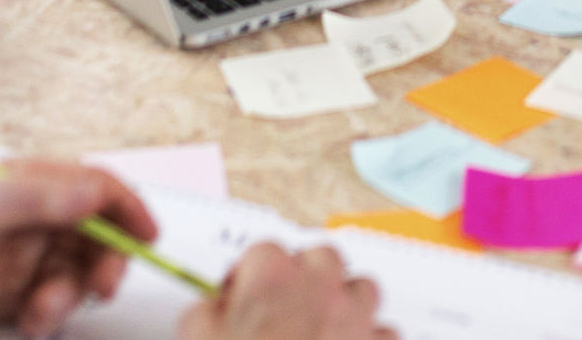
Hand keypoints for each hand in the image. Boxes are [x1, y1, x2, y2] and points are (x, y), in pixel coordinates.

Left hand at [0, 162, 153, 339]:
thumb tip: (93, 195)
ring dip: (71, 294)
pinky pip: (50, 308)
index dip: (125, 208)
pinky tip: (29, 321)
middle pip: (94, 237)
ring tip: (44, 310)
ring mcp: (21, 263)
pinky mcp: (9, 303)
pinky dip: (49, 317)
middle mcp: (30, 222)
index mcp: (25, 186)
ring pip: (75, 276)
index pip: (91, 189)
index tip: (147, 235)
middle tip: (104, 284)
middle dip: (106, 260)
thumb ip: (38, 198)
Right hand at [178, 243, 394, 339]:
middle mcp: (319, 290)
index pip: (263, 252)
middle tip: (286, 303)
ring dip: (345, 300)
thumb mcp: (197, 339)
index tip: (242, 295)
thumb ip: (207, 313)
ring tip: (324, 325)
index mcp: (271, 280)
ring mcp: (354, 320)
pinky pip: (385, 333)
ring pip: (362, 287)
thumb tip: (216, 307)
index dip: (249, 275)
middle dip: (304, 276)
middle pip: (321, 258)